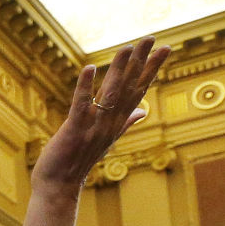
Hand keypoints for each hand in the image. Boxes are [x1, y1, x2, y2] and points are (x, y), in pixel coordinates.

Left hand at [16, 38, 169, 225]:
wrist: (59, 187)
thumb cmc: (79, 161)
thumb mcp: (106, 140)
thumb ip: (125, 123)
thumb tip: (142, 112)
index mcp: (117, 122)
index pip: (139, 90)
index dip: (151, 68)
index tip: (165, 47)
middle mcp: (110, 123)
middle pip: (129, 88)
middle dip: (141, 62)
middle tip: (152, 38)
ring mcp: (94, 126)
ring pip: (110, 93)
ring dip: (118, 70)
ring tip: (128, 47)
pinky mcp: (75, 130)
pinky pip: (82, 105)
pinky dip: (86, 87)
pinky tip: (91, 68)